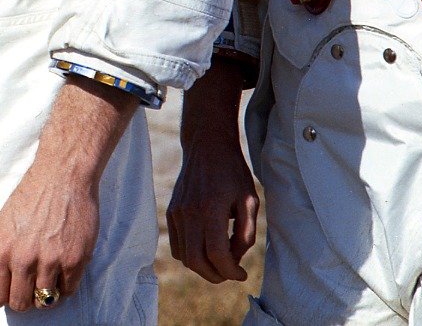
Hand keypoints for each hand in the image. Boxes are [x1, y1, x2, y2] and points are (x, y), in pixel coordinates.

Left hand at [0, 159, 100, 310]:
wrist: (62, 176)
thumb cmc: (31, 197)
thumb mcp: (0, 224)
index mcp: (1, 249)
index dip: (0, 296)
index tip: (7, 290)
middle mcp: (24, 258)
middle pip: (19, 304)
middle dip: (23, 298)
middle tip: (28, 284)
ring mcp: (50, 261)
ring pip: (44, 302)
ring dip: (45, 293)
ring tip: (46, 275)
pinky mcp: (74, 260)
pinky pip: (68, 291)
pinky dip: (64, 285)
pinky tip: (61, 268)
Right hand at [167, 58, 257, 282]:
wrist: (206, 146)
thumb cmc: (232, 172)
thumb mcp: (250, 200)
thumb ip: (246, 233)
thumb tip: (235, 259)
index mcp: (211, 208)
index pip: (217, 254)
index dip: (231, 272)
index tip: (242, 274)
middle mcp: (189, 212)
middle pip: (196, 261)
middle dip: (216, 275)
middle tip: (231, 272)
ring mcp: (177, 212)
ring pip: (184, 257)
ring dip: (203, 267)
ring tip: (221, 260)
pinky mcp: (171, 211)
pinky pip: (177, 246)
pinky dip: (190, 255)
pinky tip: (206, 248)